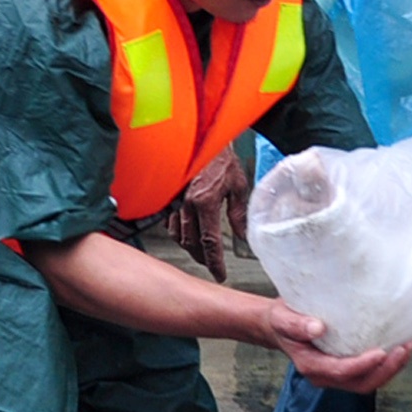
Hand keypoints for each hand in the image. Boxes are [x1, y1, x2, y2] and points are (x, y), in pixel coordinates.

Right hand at [166, 149, 251, 283]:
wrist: (202, 138)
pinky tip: (187, 234)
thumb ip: (238, 213)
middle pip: (191, 243)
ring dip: (189, 247)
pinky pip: (171, 222)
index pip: (209, 241)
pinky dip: (178, 232)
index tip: (219, 273)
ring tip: (201, 253)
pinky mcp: (170, 197)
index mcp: (205, 202)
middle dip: (202, 258)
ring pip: (178, 235)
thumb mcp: (238, 185)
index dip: (214, 262)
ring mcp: (175, 201)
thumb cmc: (221, 158)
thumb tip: (241, 234)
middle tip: (212, 266)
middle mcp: (187, 204)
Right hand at [268, 301, 411, 392]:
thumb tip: (318, 328)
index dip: (362, 365)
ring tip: (408, 347)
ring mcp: (337, 374)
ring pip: (369, 381)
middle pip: (361, 383)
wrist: (281, 326)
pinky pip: (370, 373)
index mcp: (310, 365)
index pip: (340, 371)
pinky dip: (388, 364)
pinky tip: (400, 347)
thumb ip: (296, 324)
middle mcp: (325, 375)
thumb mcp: (282, 317)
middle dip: (386, 370)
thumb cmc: (282, 320)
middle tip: (404, 348)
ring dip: (391, 368)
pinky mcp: (347, 368)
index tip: (380, 352)